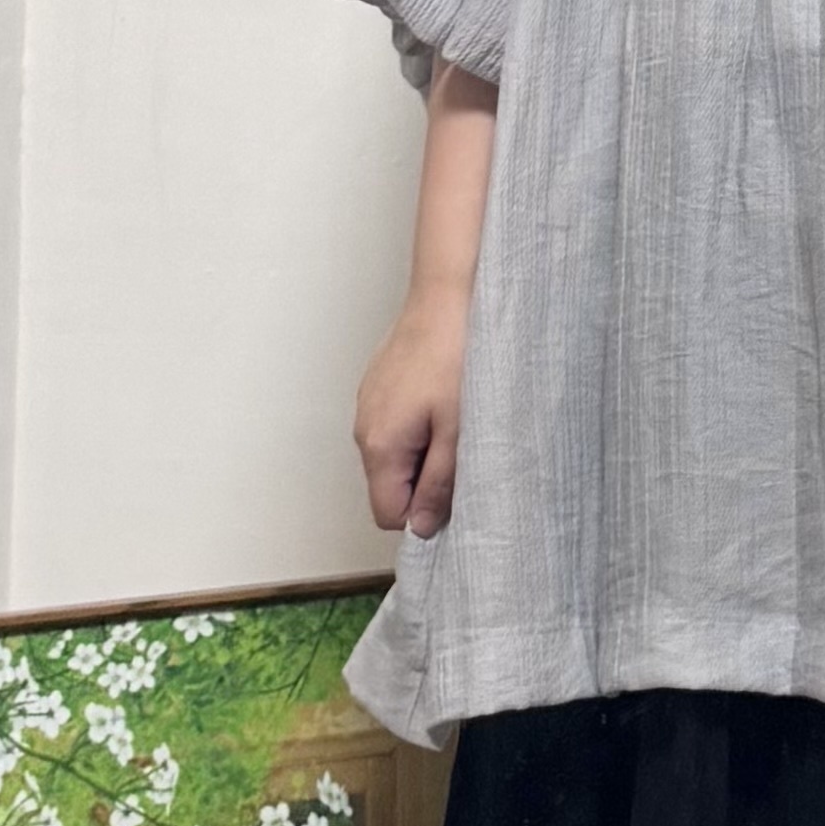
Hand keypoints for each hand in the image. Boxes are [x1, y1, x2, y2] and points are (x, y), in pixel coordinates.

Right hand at [356, 284, 467, 536]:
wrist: (446, 297)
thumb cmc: (456, 357)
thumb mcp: (459, 432)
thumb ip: (438, 485)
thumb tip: (420, 528)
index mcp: (380, 446)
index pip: (387, 515)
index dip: (421, 514)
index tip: (452, 493)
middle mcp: (363, 428)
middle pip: (388, 486)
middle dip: (423, 482)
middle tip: (460, 452)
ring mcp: (367, 405)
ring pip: (393, 456)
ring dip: (423, 452)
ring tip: (453, 422)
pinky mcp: (377, 387)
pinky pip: (393, 427)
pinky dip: (416, 426)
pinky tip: (441, 400)